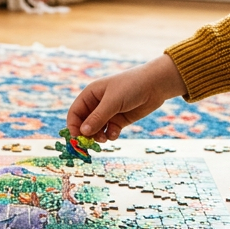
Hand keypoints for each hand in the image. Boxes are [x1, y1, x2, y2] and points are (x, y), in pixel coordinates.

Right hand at [66, 55, 187, 140]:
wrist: (155, 85)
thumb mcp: (112, 101)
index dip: (74, 126)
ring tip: (104, 138)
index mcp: (90, 95)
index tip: (76, 138)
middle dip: (87, 134)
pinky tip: (115, 132)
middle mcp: (97, 104)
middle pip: (84, 124)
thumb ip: (97, 117)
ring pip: (97, 130)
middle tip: (90, 143)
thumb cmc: (131, 86)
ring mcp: (108, 113)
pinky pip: (109, 132)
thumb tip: (83, 132)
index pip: (75, 113)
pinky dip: (110, 135)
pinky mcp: (119, 120)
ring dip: (98, 136)